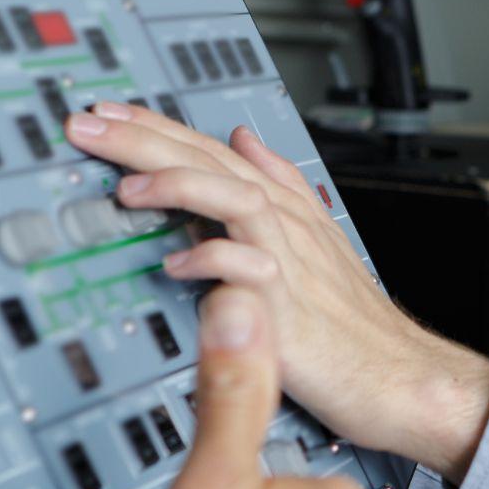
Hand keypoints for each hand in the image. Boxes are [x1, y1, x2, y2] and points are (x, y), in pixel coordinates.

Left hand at [64, 101, 488, 479]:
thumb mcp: (317, 239)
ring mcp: (289, 261)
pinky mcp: (289, 307)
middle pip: (213, 162)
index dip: (157, 127)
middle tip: (89, 126)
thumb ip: (279, 184)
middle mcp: (285, 223)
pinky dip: (212, 262)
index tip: (106, 114)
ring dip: (176, 185)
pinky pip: (248, 271)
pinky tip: (174, 265)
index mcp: (283, 206)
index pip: (211, 150)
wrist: (399, 374)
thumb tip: (244, 140)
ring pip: (232, 198)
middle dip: (146, 138)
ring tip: (124, 186)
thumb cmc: (355, 322)